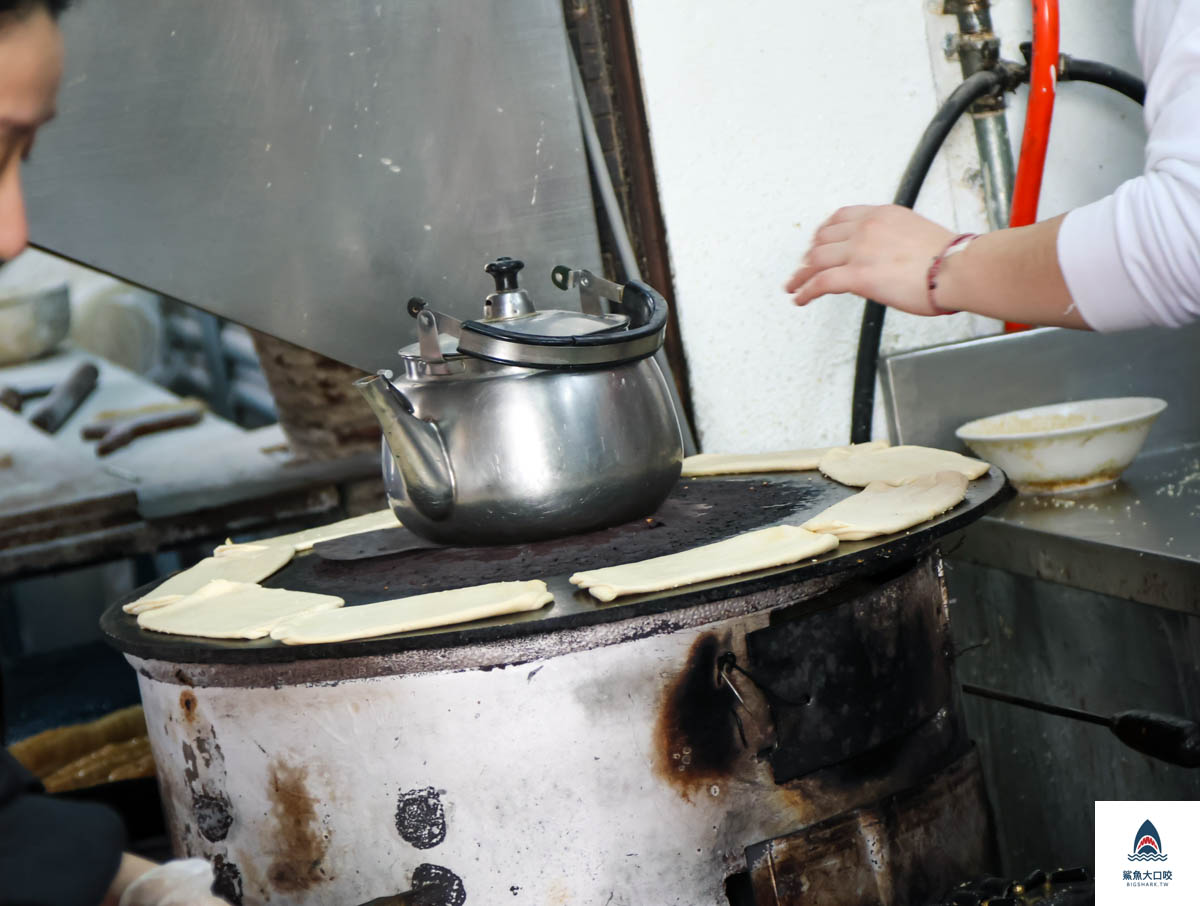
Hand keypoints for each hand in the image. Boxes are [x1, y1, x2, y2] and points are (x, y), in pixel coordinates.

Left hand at [784, 205, 954, 315]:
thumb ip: (893, 238)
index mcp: (881, 214)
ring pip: (816, 260)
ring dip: (802, 274)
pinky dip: (805, 291)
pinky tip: (800, 298)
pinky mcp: (857, 275)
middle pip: (823, 239)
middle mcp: (866, 227)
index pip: (840, 218)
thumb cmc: (949, 258)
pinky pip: (820, 283)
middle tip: (804, 267)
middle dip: (810, 254)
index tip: (818, 242)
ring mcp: (859, 250)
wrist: (957, 268)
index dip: (823, 233)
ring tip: (794, 285)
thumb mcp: (916, 232)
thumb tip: (886, 256)